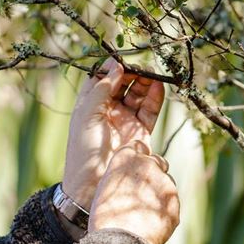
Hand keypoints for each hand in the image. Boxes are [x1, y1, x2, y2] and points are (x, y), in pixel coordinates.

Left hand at [62, 58, 164, 209]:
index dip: (112, 66)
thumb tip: (116, 65)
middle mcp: (108, 110)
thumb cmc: (83, 150)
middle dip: (133, 72)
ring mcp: (125, 120)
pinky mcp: (140, 132)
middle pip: (123, 83)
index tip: (122, 58)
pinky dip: (156, 98)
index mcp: (90, 104)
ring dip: (146, 82)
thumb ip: (102, 89)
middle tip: (143, 65)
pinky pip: (150, 110)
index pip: (102, 77)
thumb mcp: (87, 115)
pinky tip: (160, 86)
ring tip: (154, 73)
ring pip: (138, 94)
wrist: (93, 184)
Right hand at [88, 141, 178, 243]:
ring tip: (141, 213)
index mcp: (127, 158)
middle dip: (153, 171)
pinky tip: (149, 223)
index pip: (138, 145)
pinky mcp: (174, 202)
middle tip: (141, 191)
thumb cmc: (105, 217)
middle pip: (158, 161)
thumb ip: (122, 176)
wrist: (120, 242)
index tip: (135, 167)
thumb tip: (132, 178)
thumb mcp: (105, 189)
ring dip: (158, 192)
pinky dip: (163, 210)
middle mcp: (148, 165)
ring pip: (166, 182)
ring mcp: (165, 183)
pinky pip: (170, 203)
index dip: (138, 156)